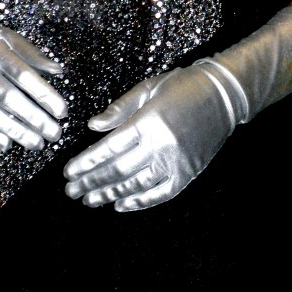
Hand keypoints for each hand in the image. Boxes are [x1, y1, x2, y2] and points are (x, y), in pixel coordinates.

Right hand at [0, 4, 67, 151]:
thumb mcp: (5, 35)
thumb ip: (32, 54)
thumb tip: (58, 72)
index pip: (26, 78)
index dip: (46, 97)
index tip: (62, 112)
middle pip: (11, 100)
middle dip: (36, 120)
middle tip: (54, 134)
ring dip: (16, 132)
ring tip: (36, 144)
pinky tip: (4, 144)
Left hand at [64, 63, 235, 211]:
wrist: (223, 95)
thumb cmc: (182, 86)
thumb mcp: (147, 88)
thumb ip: (119, 109)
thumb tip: (92, 126)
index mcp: (147, 122)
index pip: (108, 149)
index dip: (86, 163)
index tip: (68, 172)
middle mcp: (160, 145)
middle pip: (117, 171)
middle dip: (91, 182)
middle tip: (71, 191)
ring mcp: (175, 162)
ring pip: (135, 185)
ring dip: (109, 195)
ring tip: (89, 200)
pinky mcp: (188, 173)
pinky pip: (160, 194)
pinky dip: (139, 202)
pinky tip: (121, 205)